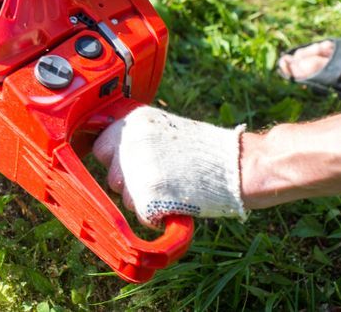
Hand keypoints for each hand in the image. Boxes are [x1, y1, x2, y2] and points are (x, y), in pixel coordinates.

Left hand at [92, 106, 246, 226]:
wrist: (239, 165)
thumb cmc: (207, 151)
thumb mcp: (165, 129)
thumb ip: (137, 138)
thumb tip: (111, 155)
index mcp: (134, 121)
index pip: (101, 147)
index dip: (115, 162)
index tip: (130, 168)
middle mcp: (131, 141)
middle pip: (111, 175)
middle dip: (129, 184)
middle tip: (157, 182)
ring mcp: (138, 167)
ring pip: (125, 197)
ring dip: (144, 201)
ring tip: (171, 191)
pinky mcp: (149, 194)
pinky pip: (142, 215)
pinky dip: (157, 217)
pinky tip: (175, 204)